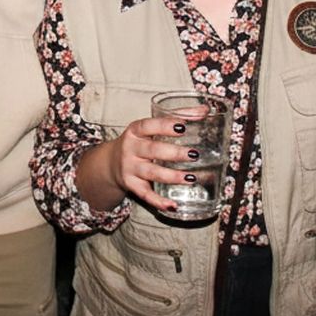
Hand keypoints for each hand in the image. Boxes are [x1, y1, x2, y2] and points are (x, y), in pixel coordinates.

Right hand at [84, 115, 205, 213]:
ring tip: (191, 178)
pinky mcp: (131, 185)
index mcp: (135, 131)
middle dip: (173, 153)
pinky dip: (158, 201)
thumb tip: (205, 110)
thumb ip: (177, 117)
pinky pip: (145, 195)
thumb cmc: (138, 142)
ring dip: (172, 176)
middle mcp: (130, 149)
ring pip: (151, 173)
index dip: (165, 126)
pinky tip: (173, 205)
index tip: (183, 126)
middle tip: (194, 154)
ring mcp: (130, 168)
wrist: (110, 163)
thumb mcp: (151, 127)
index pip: (148, 126)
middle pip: (152, 150)